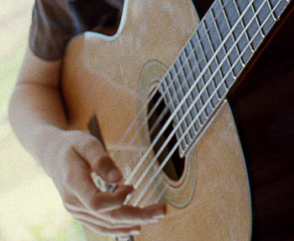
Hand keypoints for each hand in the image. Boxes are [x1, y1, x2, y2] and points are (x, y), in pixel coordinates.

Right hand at [48, 130, 164, 236]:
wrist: (53, 156)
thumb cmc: (72, 146)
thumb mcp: (87, 144)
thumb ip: (102, 160)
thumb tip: (119, 178)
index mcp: (73, 184)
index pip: (97, 203)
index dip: (118, 200)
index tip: (132, 187)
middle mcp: (73, 203)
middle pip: (108, 217)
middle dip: (137, 215)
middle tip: (161, 210)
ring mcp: (77, 211)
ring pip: (107, 224)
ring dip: (133, 222)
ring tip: (156, 216)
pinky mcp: (82, 213)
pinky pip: (101, 226)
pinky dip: (119, 228)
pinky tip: (136, 226)